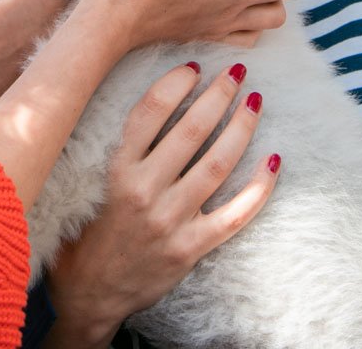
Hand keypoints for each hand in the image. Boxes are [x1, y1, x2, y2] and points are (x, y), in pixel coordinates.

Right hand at [42, 62, 279, 347]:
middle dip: (217, 95)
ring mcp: (171, 221)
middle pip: (190, 132)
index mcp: (116, 172)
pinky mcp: (192, 247)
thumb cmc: (88, 233)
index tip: (193, 66)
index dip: (174, 83)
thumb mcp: (88, 185)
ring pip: (217, 164)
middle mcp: (143, 192)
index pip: (148, 114)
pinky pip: (236, 214)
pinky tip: (274, 160)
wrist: (91, 295)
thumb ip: (112, 148)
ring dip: (241, 128)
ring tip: (254, 101)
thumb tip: (144, 98)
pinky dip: (259, 187)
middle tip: (235, 71)